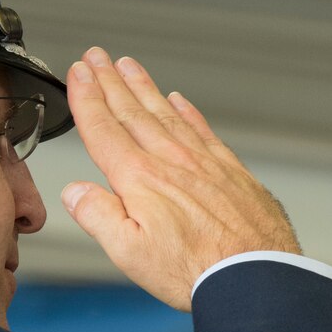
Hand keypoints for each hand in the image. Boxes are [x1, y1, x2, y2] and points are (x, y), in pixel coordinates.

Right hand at [60, 47, 299, 310]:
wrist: (257, 275)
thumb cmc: (197, 271)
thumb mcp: (129, 253)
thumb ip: (98, 216)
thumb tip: (75, 192)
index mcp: (140, 179)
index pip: (104, 128)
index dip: (87, 98)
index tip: (77, 73)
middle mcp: (171, 161)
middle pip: (132, 112)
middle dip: (110, 81)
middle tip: (95, 57)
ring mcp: (203, 162)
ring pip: (166, 113)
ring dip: (144, 87)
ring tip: (128, 66)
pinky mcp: (230, 170)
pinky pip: (203, 129)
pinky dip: (187, 111)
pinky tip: (179, 100)